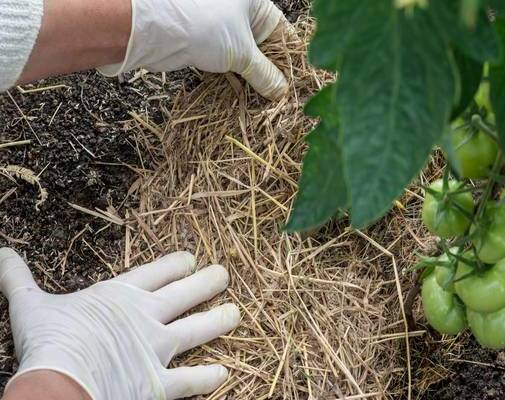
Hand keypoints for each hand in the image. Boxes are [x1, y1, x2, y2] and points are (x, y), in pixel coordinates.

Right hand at [0, 248, 240, 399]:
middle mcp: (147, 318)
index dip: (177, 263)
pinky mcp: (159, 384)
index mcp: (121, 296)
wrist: (58, 384)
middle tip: (223, 275)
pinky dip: (208, 378)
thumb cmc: (48, 341)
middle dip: (207, 283)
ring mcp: (157, 350)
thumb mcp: (29, 304)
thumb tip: (0, 252)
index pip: (157, 272)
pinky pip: (191, 381)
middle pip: (186, 294)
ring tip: (236, 314)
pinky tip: (224, 373)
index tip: (192, 258)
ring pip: (198, 331)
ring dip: (219, 321)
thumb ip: (17, 278)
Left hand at [98, 0, 288, 99]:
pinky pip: (228, 60)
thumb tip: (281, 91)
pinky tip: (242, 93)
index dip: (291, 59)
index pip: (284, 32)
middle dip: (271, 71)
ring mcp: (222, 24)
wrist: (155, 29)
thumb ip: (265, 74)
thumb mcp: (242, 54)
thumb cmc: (204, 26)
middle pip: (265, 45)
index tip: (297, 83)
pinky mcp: (206, 40)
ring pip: (246, 55)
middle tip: (280, 96)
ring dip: (252, 77)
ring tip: (264, 100)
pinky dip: (235, 76)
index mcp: (256, 2)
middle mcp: (241, 9)